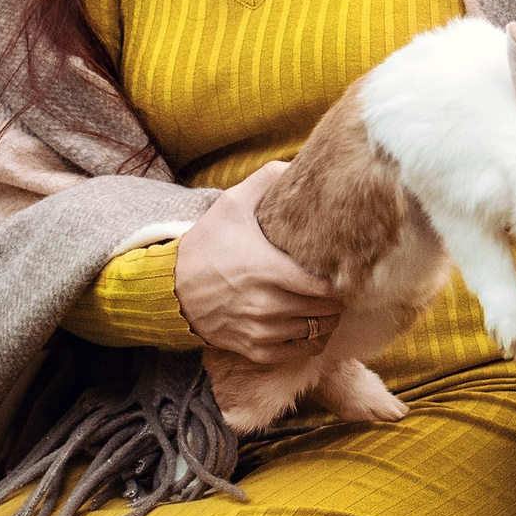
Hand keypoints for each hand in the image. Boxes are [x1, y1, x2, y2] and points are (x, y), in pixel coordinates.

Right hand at [172, 162, 338, 364]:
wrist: (172, 287)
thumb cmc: (206, 244)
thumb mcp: (231, 205)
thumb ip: (265, 181)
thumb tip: (294, 163)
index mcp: (266, 269)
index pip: (322, 286)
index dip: (340, 282)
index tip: (343, 272)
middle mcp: (266, 304)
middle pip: (323, 311)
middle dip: (336, 301)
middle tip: (340, 289)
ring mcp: (259, 330)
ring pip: (314, 332)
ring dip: (326, 321)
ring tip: (329, 307)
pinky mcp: (252, 348)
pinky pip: (297, 353)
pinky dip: (310, 342)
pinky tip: (313, 328)